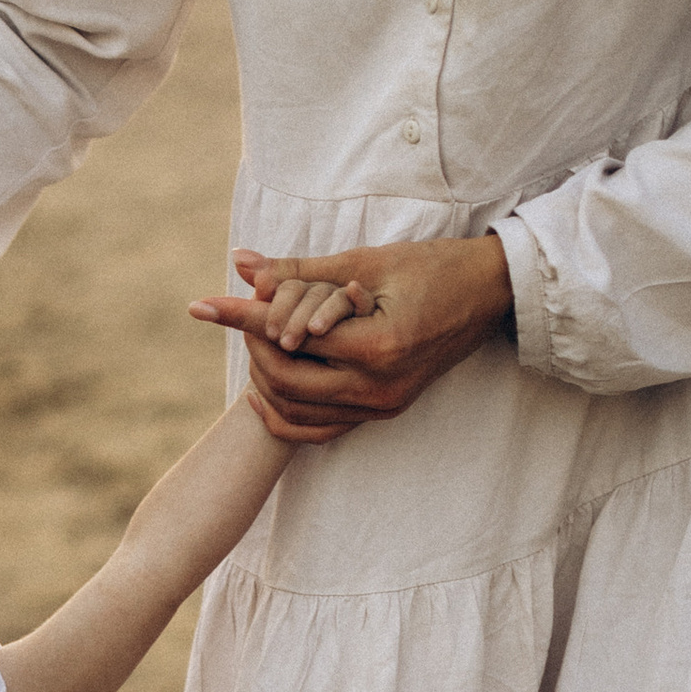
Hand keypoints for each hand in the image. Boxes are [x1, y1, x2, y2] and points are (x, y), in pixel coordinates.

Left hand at [189, 237, 513, 445]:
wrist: (489, 294)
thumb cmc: (432, 266)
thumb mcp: (364, 261)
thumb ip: (299, 269)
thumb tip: (241, 264)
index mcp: (377, 346)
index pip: (287, 337)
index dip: (239, 318)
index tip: (201, 305)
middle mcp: (378, 387)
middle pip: (284, 381)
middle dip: (253, 348)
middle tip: (241, 317)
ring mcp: (382, 407)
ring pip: (296, 412)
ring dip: (266, 378)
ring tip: (256, 344)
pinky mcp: (383, 413)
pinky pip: (319, 430)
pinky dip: (286, 413)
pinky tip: (267, 387)